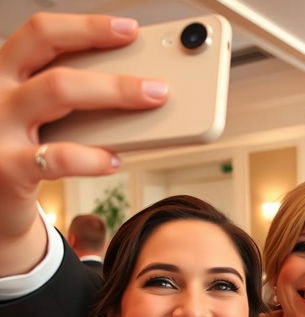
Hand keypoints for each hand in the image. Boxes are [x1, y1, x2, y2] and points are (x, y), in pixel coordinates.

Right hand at [0, 13, 167, 274]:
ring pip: (58, 91)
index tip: (129, 29)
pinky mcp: (6, 168)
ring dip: (114, 93)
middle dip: (111, 66)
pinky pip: (58, 156)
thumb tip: (136, 90)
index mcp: (5, 74)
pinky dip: (92, 157)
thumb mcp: (41, 121)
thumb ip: (72, 103)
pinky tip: (114, 160)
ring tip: (151, 101)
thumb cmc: (25, 155)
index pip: (42, 34)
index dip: (87, 27)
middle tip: (157, 82)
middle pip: (54, 58)